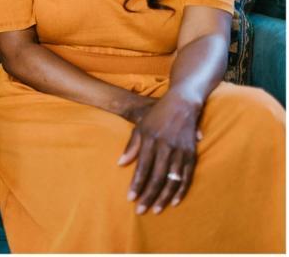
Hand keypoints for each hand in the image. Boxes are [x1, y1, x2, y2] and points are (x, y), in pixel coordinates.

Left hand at [118, 90, 202, 214]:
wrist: (182, 103)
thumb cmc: (156, 116)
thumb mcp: (140, 126)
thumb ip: (132, 146)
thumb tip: (121, 164)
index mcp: (151, 140)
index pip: (142, 168)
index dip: (137, 184)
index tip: (131, 198)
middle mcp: (166, 147)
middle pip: (157, 177)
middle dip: (148, 196)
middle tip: (141, 210)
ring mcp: (180, 151)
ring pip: (172, 180)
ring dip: (163, 197)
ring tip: (156, 209)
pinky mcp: (191, 153)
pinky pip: (187, 176)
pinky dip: (181, 190)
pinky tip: (174, 201)